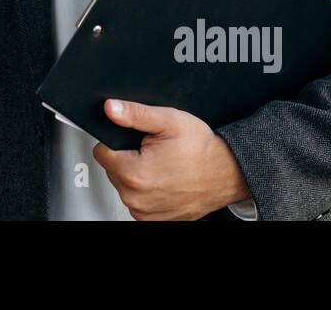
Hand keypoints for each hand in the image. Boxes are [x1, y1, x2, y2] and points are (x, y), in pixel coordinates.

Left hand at [92, 99, 251, 220]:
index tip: (135, 141)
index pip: (102, 152)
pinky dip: (147, 191)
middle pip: (112, 170)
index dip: (117, 141)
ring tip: (162, 166)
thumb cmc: (202, 150)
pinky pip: (138, 201)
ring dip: (137, 176)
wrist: (228, 173)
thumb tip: (111, 108)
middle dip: (127, 158)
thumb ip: (135, 114)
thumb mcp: (169, 121)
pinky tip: (164, 181)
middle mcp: (136, 198)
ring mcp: (145, 213)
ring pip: (124, 186)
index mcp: (134, 174)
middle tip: (153, 152)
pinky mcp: (154, 220)